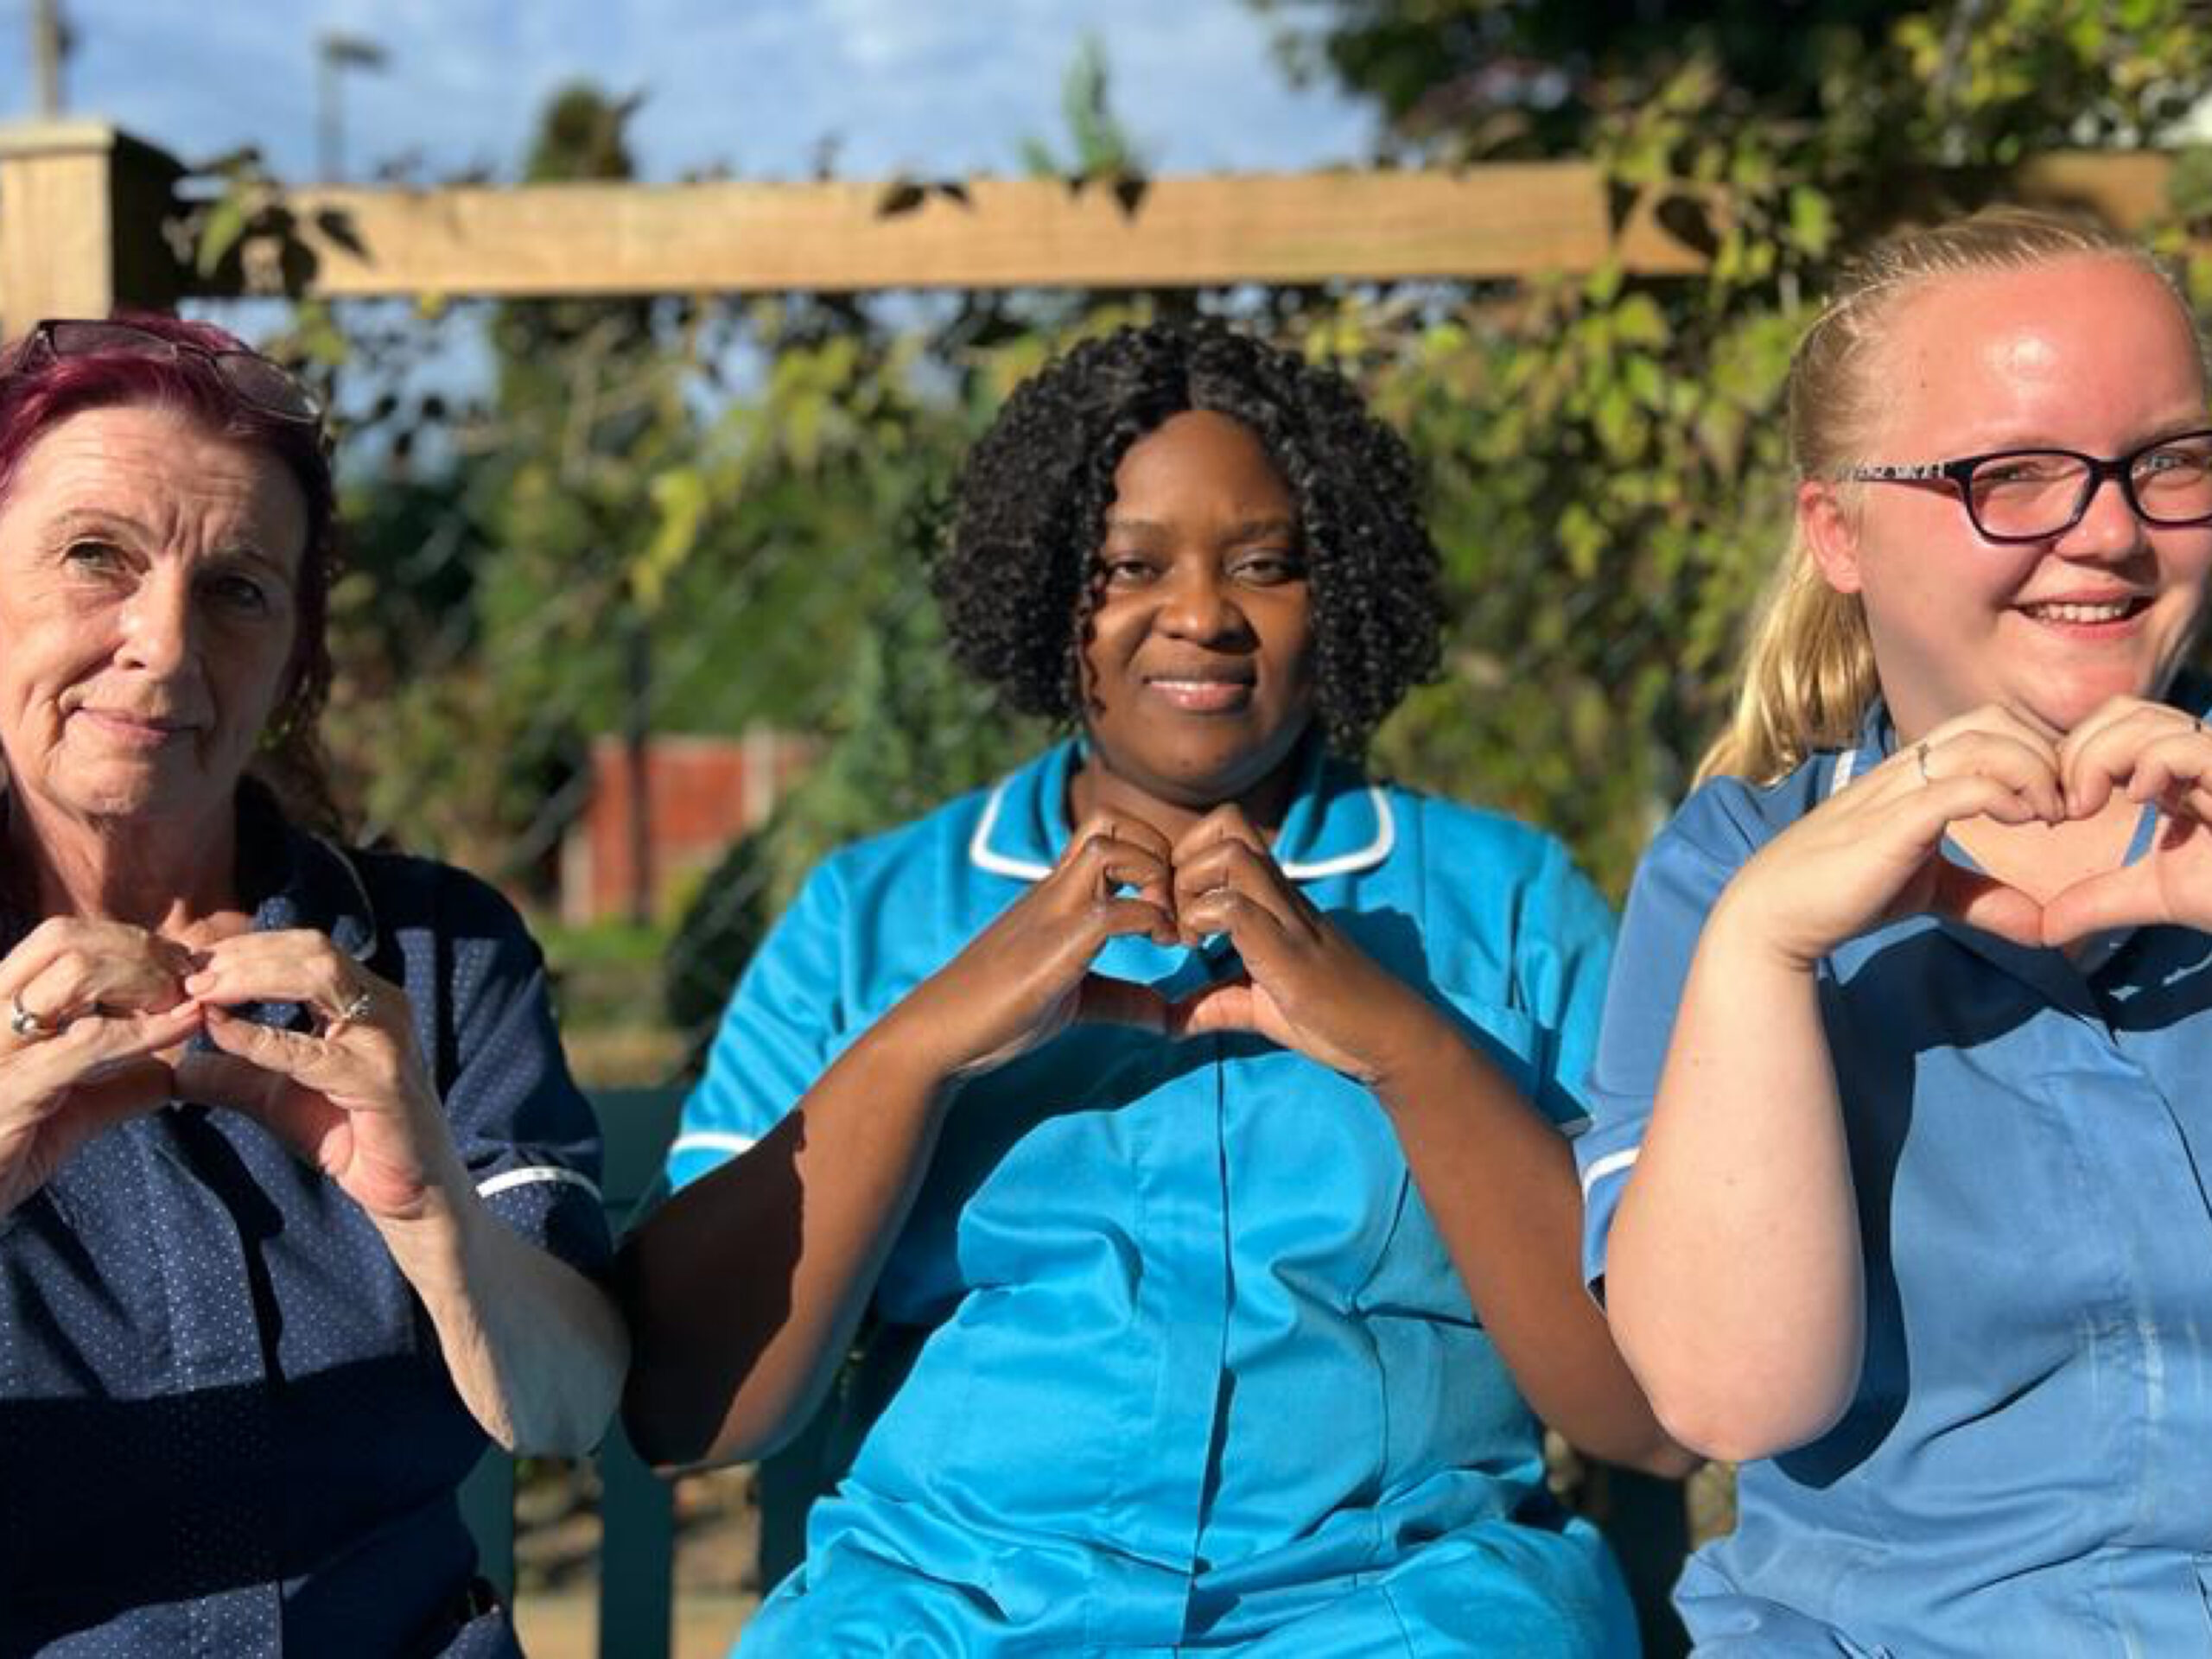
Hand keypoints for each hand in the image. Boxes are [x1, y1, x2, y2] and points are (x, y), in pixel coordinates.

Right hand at [0, 919, 204, 1217]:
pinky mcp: (13, 1089)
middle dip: (137, 949)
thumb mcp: (64, 1116)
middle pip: (65, 941)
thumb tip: (169, 1075)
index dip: (124, 942)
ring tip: (185, 1000)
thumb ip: (113, 1090)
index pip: (57, 941)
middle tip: (187, 976)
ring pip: (75, 974)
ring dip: (145, 979)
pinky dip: (147, 1030)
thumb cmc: (0, 1161)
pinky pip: (90, 1042)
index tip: (175, 965)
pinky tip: (185, 1026)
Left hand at [174, 931, 464, 1222]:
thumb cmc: (347, 1135)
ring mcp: (385, 1037)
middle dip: (243, 955)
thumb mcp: (276, 1095)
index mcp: (363, 998)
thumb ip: (231, 1075)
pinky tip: (219, 1032)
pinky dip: (258, 1036)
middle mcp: (382, 1005)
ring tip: (199, 992)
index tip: (188, 962)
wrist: (407, 1191)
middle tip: (186, 972)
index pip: (302, 948)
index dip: (244, 948)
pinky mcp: (379, 1078)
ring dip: (250, 978)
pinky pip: (309, 1049)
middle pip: (311, 949)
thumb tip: (171, 1068)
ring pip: (317, 977)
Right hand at [886, 812, 1179, 1081]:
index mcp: (1060, 893)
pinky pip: (1110, 910)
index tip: (1178, 904)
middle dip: (1160, 850)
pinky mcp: (1051, 947)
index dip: (1155, 851)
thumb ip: (1123, 998)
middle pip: (1110, 820)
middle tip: (1179, 904)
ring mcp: (1051, 912)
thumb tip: (1168, 1016)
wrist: (943, 1033)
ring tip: (1170, 925)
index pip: (1108, 831)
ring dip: (1154, 876)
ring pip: (1108, 847)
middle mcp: (1055, 889)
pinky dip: (1149, 920)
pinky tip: (1161, 946)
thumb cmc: (1002, 1013)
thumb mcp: (1078, 1000)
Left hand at [1167, 805, 1444, 1084]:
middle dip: (1181, 860)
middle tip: (1172, 915)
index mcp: (1272, 897)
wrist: (1389, 1036)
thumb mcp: (1256, 1007)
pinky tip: (1200, 953)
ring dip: (1191, 886)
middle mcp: (1280, 894)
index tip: (1171, 913)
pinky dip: (1203, 920)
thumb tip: (1167, 1022)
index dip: (1183, 860)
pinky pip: (1236, 907)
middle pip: (1226, 822)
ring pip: (1229, 852)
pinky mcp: (1289, 949)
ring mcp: (1287, 917)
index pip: (1225, 832)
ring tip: (1187, 935)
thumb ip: (1213, 1004)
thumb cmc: (1330, 1016)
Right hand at [1721, 705, 2063, 965]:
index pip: (1986, 725)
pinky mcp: (1892, 823)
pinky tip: (2020, 823)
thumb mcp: (1927, 889)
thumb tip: (2043, 925)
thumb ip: (1982, 896)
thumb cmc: (1843, 894)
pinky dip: (2003, 794)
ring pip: (1981, 743)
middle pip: (1991, 719)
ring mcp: (1897, 791)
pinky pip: (1959, 786)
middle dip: (2042, 753)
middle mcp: (1906, 770)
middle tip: (2062, 805)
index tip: (2056, 801)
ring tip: (2048, 815)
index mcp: (1912, 774)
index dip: (2034, 749)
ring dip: (2032, 770)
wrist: (1777, 912)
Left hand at [2042, 697, 2211, 941]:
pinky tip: (2141, 801)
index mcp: (2174, 773)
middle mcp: (2196, 757)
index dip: (2074, 755)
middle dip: (2077, 752)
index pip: (2111, 726)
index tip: (2060, 806)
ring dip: (2098, 758)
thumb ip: (2097, 901)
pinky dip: (2147, 766)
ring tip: (2089, 807)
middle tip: (2068, 806)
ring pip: (2142, 718)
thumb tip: (2044, 928)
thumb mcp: (2154, 895)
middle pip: (2121, 711)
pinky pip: (2183, 747)